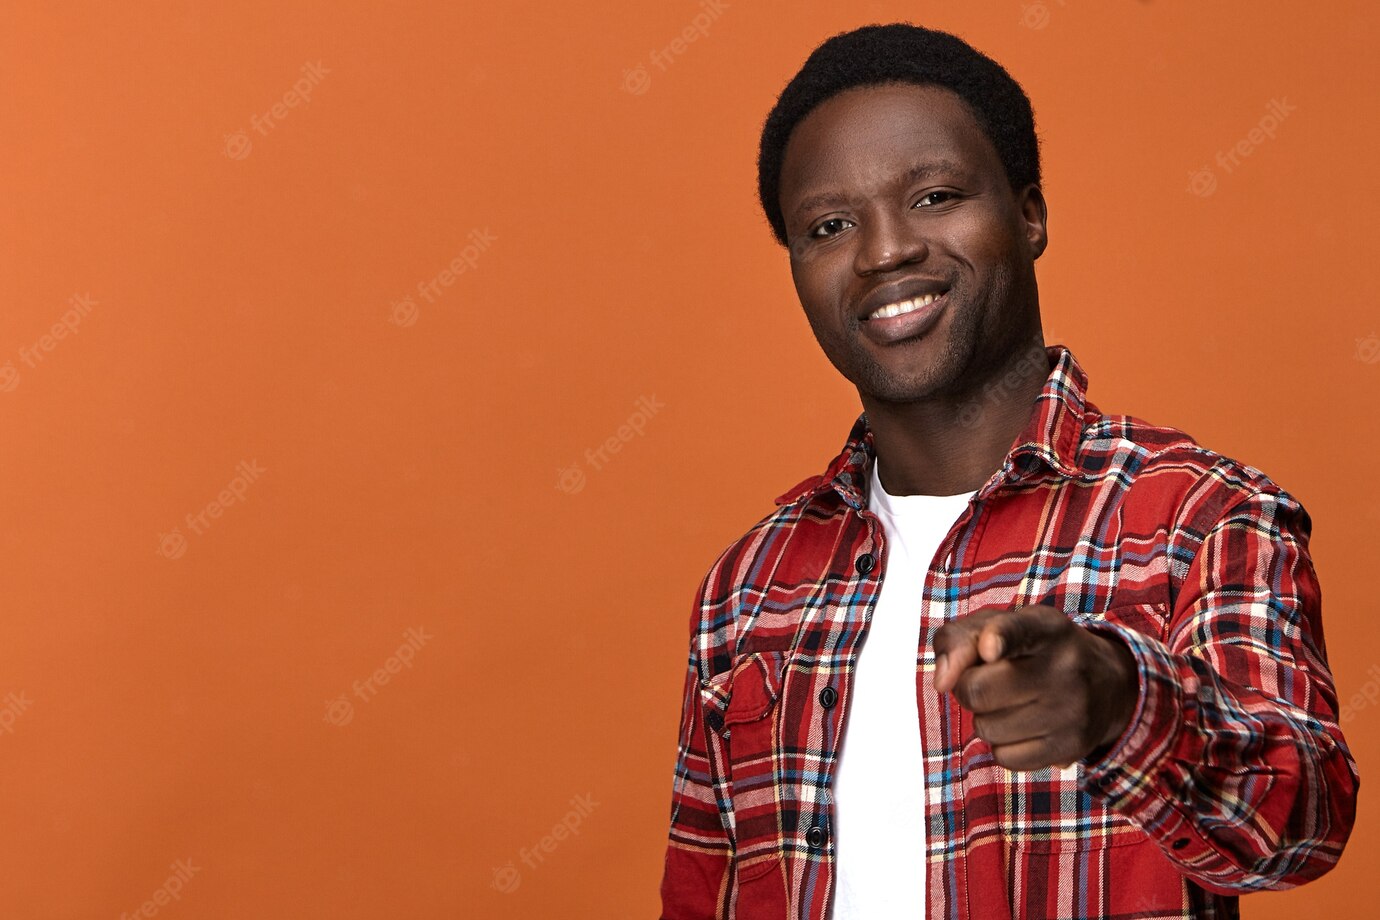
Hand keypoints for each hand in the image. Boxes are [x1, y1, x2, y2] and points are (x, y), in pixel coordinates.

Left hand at [932, 604, 1138, 770]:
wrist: (1106, 683)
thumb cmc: (1030, 650)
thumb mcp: (995, 626)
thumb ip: (956, 640)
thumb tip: (942, 681)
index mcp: (1044, 626)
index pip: (1017, 630)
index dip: (999, 638)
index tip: (988, 648)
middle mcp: (1064, 666)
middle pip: (977, 691)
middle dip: (968, 689)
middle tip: (989, 681)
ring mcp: (1072, 709)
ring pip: (986, 728)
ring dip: (986, 718)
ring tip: (1013, 702)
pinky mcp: (1073, 746)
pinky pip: (1004, 757)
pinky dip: (1003, 745)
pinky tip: (1025, 726)